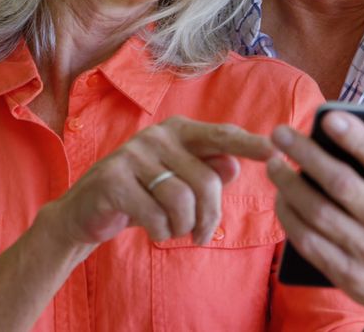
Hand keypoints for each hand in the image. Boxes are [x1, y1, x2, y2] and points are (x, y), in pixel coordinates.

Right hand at [43, 117, 274, 251]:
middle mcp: (157, 136)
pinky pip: (157, 216)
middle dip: (209, 216)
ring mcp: (133, 155)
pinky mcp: (114, 180)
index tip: (277, 149)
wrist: (86, 212)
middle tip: (201, 233)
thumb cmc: (143, 194)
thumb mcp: (178, 182)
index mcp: (178, 131)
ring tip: (171, 228)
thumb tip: (234, 166)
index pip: (222, 135)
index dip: (250, 144)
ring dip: (181, 226)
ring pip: (182, 201)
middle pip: (206, 180)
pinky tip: (151, 228)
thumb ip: (207, 170)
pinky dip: (160, 232)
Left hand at [266, 111, 363, 330]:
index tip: (330, 118)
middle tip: (282, 133)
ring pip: (320, 213)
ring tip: (274, 163)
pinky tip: (281, 199)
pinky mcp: (351, 276)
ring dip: (291, 185)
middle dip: (308, 155)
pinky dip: (292, 219)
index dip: (357, 139)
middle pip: (344, 185)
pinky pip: (311, 244)